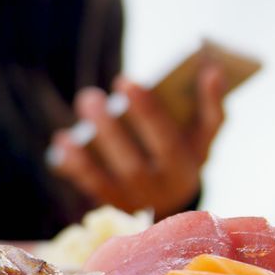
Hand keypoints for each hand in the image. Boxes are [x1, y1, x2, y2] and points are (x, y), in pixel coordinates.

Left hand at [49, 65, 225, 218]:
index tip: (125, 81)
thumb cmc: (185, 152)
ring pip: (104, 178)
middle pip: (131, 163)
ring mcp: (131, 201)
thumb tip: (212, 70)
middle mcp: (157, 190)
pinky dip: (72, 164)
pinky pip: (87, 186)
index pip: (166, 140)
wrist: (172, 200)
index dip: (146, 112)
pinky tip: (62, 140)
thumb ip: (211, 105)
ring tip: (72, 123)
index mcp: (184, 168)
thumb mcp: (203, 136)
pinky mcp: (109, 205)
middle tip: (90, 96)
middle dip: (108, 129)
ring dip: (84, 150)